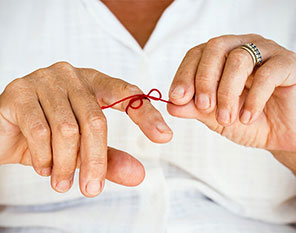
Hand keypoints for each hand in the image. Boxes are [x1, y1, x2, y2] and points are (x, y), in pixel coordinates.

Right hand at [0, 62, 172, 196]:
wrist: (4, 131)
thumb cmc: (50, 138)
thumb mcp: (83, 149)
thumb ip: (110, 160)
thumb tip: (139, 174)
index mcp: (93, 83)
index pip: (126, 94)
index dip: (146, 114)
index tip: (164, 137)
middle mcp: (71, 76)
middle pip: (95, 120)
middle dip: (95, 160)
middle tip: (91, 189)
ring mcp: (44, 80)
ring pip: (67, 129)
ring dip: (67, 164)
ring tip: (62, 182)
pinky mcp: (19, 92)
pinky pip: (39, 130)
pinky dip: (44, 157)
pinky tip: (43, 167)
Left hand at [168, 34, 295, 172]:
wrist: (281, 134)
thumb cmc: (248, 121)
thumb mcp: (214, 117)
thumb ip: (194, 109)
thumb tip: (171, 104)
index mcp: (221, 57)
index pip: (196, 54)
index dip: (184, 75)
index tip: (177, 98)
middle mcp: (241, 48)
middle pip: (215, 48)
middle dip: (204, 80)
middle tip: (204, 108)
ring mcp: (266, 53)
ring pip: (238, 60)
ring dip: (227, 93)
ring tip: (226, 119)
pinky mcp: (288, 64)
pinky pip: (267, 74)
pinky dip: (253, 99)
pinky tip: (247, 117)